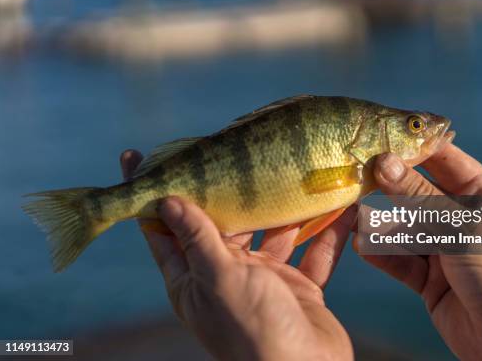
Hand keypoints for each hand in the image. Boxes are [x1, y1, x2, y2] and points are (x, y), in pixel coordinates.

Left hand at [120, 150, 354, 360]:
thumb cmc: (254, 330)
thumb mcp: (219, 279)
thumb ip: (198, 239)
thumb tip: (167, 200)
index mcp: (195, 277)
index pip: (164, 229)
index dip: (152, 195)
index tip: (138, 156)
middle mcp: (227, 275)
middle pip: (225, 223)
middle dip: (233, 191)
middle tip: (238, 150)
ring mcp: (265, 281)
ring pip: (274, 233)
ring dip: (288, 208)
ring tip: (300, 172)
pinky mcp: (299, 288)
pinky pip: (313, 252)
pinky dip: (327, 232)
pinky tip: (344, 208)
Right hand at [356, 144, 481, 359]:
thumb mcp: (461, 226)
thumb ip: (420, 196)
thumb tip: (385, 162)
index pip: (445, 161)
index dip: (414, 149)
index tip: (381, 137)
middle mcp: (463, 219)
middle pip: (419, 194)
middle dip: (390, 186)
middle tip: (358, 173)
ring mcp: (445, 249)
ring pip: (406, 229)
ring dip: (381, 224)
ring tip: (353, 213)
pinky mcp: (430, 278)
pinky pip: (401, 260)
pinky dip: (382, 253)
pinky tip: (363, 246)